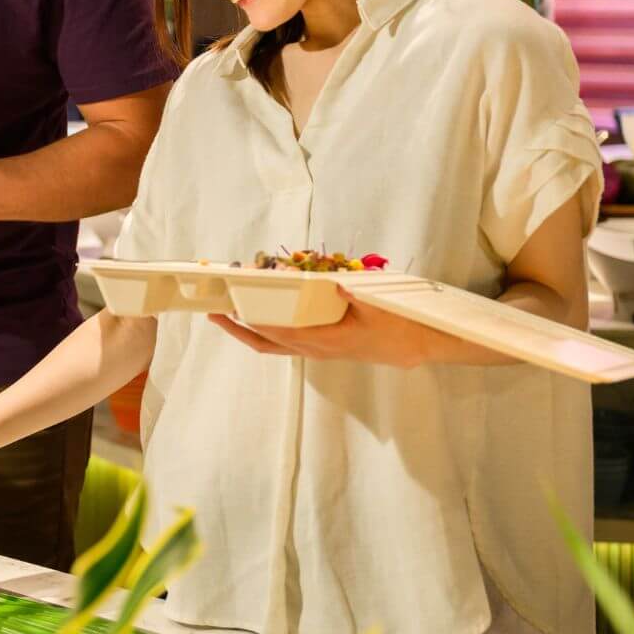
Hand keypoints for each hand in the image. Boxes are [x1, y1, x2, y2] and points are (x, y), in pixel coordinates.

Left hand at [206, 290, 461, 367]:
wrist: (420, 345)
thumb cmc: (400, 324)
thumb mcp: (376, 304)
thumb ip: (350, 293)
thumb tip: (329, 283)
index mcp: (326, 340)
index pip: (278, 332)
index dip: (252, 319)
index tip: (230, 306)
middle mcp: (316, 348)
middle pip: (266, 342)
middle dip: (238, 328)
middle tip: (213, 311)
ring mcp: (319, 350)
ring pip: (275, 346)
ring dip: (248, 331)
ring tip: (227, 314)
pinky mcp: (324, 347)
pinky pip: (287, 343)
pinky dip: (268, 331)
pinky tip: (260, 318)